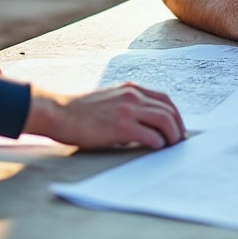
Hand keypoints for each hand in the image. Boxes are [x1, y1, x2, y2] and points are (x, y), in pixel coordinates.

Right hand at [23, 82, 185, 149]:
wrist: (59, 112)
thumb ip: (128, 108)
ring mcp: (128, 109)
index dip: (175, 114)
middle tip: (178, 141)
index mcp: (131, 88)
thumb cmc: (80, 111)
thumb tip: (144, 129)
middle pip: (169, 109)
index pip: (165, 99)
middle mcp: (133, 95)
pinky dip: (158, 143)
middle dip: (178, 127)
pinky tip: (155, 149)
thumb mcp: (109, 100)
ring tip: (171, 147)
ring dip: (172, 135)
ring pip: (165, 120)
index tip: (177, 128)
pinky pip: (151, 136)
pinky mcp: (122, 126)